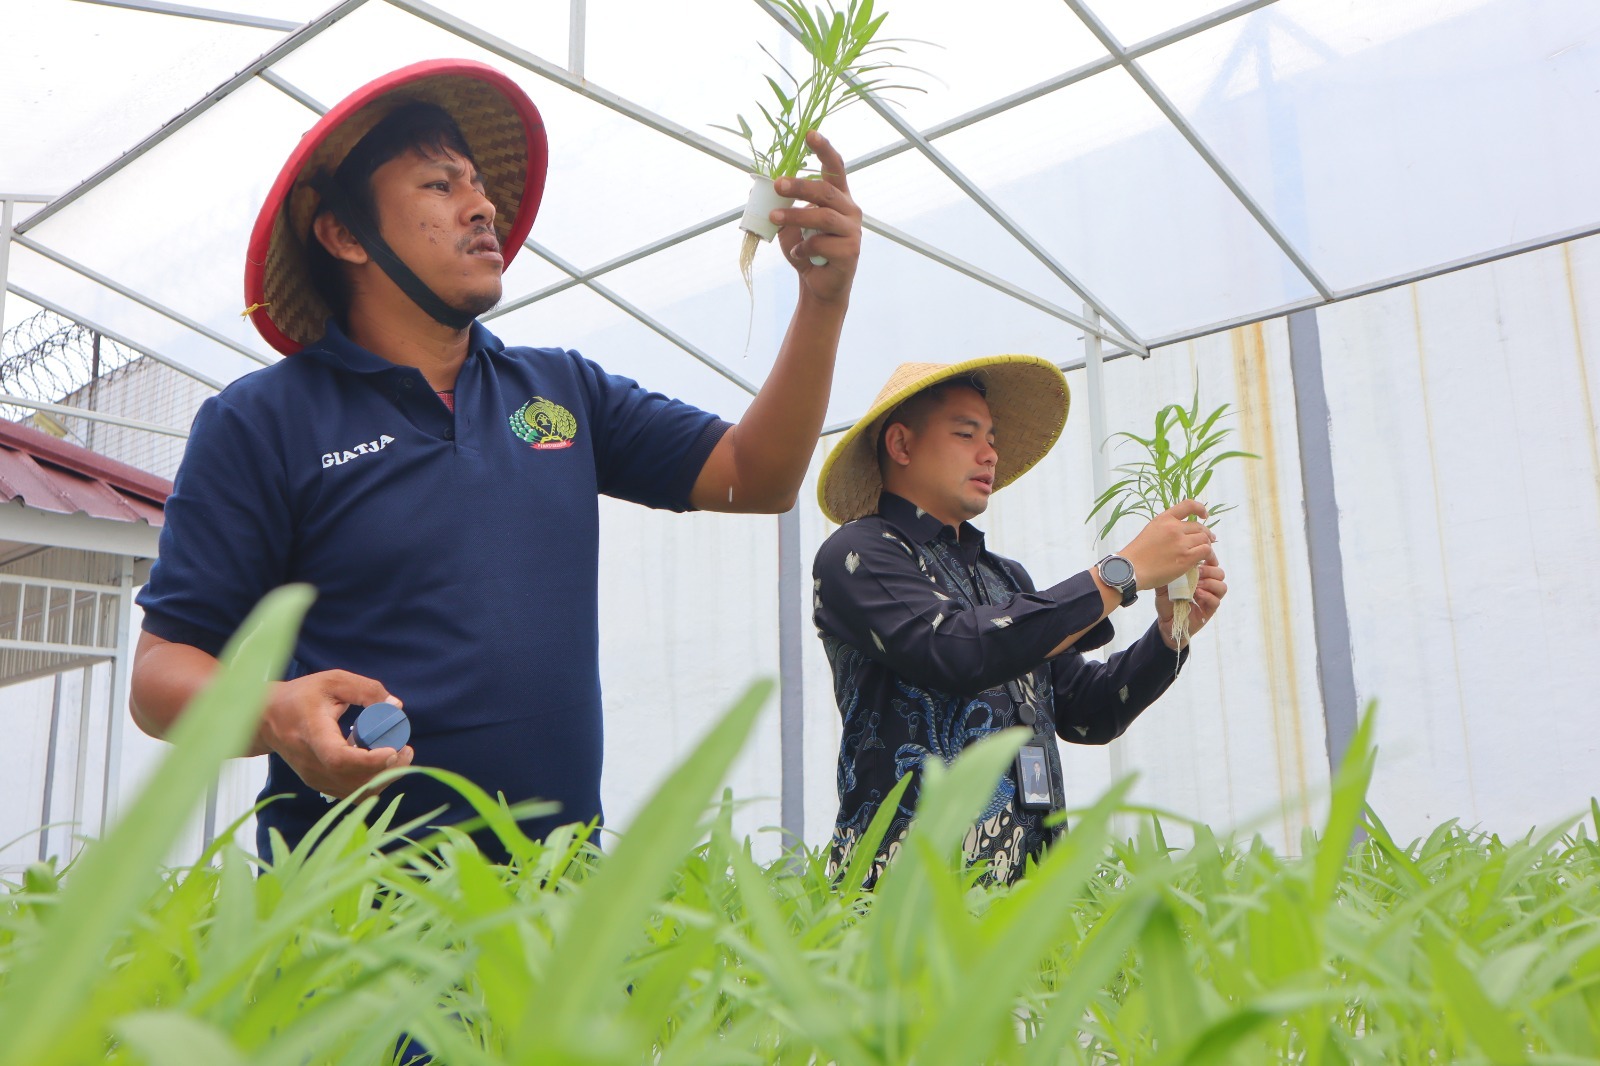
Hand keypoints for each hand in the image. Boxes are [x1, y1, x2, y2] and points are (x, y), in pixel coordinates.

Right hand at [253, 669, 413, 799]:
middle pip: (353, 781)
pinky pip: (351, 792)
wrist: (267, 719)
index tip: (393, 750)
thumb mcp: (333, 682)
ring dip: (383, 777)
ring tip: (397, 753)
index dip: (369, 760)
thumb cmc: (301, 696)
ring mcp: (315, 778)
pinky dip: (372, 782)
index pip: (339, 759)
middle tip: (406, 749)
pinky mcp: (320, 784)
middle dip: (388, 770)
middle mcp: (312, 763)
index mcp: (313, 735)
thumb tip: (396, 706)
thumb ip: (366, 690)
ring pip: (356, 792)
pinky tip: (379, 762)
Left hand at [771, 130, 860, 302]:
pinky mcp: (851, 251)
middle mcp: (850, 210)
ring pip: (823, 217)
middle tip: (778, 185)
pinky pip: (822, 243)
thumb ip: (785, 206)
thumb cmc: (807, 250)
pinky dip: (804, 248)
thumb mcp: (791, 225)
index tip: (809, 134)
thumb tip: (763, 188)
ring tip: (774, 219)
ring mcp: (853, 231)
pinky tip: (799, 255)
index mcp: (838, 198)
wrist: (819, 285)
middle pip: (826, 191)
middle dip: (800, 186)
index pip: (835, 168)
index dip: (824, 149)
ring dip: (795, 217)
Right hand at [1118, 500, 1215, 588]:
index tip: (1204, 516)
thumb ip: (1166, 529)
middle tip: (1209, 541)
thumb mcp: (1150, 531)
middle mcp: (1174, 528)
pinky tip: (1204, 561)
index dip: (1200, 508)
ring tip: (1207, 554)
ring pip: (1205, 539)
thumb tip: (1183, 533)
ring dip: (1208, 546)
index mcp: (1164, 519)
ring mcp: (1181, 543)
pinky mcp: (1186, 557)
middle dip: (1207, 534)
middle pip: (1199, 527)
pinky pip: (1205, 551)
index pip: (1188, 505)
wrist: (1131, 570)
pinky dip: (1208, 556)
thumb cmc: (1137, 554)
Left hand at [1157, 558, 1227, 649]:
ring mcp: (1209, 598)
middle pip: (1220, 573)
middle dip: (1210, 570)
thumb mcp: (1164, 584)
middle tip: (1197, 571)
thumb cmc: (1166, 601)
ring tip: (1197, 584)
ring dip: (1210, 583)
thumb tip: (1170, 558)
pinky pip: (1216, 601)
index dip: (1209, 558)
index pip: (1211, 563)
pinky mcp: (1208, 611)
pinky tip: (1197, 594)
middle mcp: (1207, 586)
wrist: (1165, 621)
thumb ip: (1168, 572)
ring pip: (1222, 586)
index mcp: (1199, 576)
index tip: (1199, 556)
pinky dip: (1208, 596)